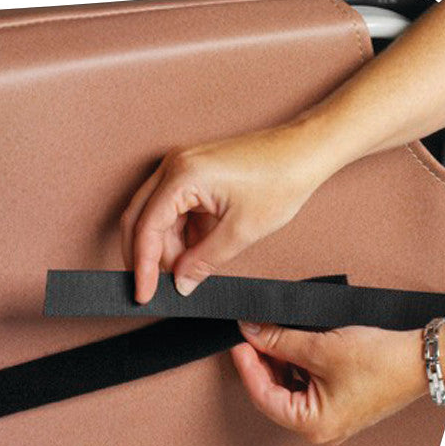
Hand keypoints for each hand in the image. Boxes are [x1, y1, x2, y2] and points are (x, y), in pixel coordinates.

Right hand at [119, 123, 329, 303]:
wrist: (304, 152)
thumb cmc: (280, 180)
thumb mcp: (241, 231)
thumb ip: (204, 261)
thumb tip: (181, 283)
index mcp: (183, 176)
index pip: (146, 227)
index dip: (142, 265)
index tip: (143, 293)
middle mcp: (175, 166)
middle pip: (140, 219)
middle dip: (147, 257)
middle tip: (157, 288)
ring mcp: (182, 167)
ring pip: (156, 216)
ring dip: (166, 247)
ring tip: (188, 272)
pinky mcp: (193, 173)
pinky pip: (173, 209)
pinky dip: (180, 235)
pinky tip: (194, 253)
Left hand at [230, 321, 427, 444]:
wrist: (424, 359)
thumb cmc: (382, 361)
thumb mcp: (322, 347)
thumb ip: (280, 341)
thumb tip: (252, 332)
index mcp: (313, 425)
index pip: (263, 396)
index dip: (247, 366)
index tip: (239, 341)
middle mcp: (321, 430)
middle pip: (274, 396)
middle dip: (263, 364)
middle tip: (254, 334)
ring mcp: (331, 420)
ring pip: (290, 391)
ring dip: (280, 365)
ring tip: (276, 336)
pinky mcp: (341, 407)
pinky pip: (308, 390)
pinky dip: (298, 369)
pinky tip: (296, 347)